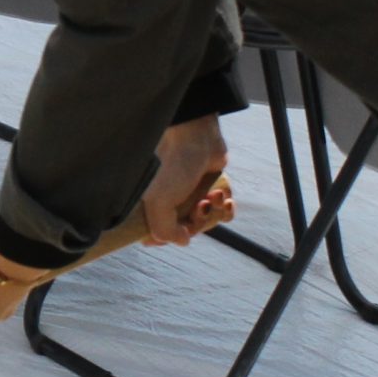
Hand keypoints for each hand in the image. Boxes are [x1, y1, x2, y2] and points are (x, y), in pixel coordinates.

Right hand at [141, 114, 228, 245]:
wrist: (194, 135)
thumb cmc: (169, 166)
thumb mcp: (158, 203)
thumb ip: (165, 230)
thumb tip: (183, 241)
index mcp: (151, 205)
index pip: (156, 233)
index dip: (165, 238)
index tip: (173, 236)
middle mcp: (170, 201)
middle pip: (184, 230)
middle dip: (195, 224)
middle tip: (198, 209)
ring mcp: (191, 195)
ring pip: (205, 221)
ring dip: (212, 215)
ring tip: (212, 197)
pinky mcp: (211, 187)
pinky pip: (222, 210)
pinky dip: (226, 209)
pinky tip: (225, 199)